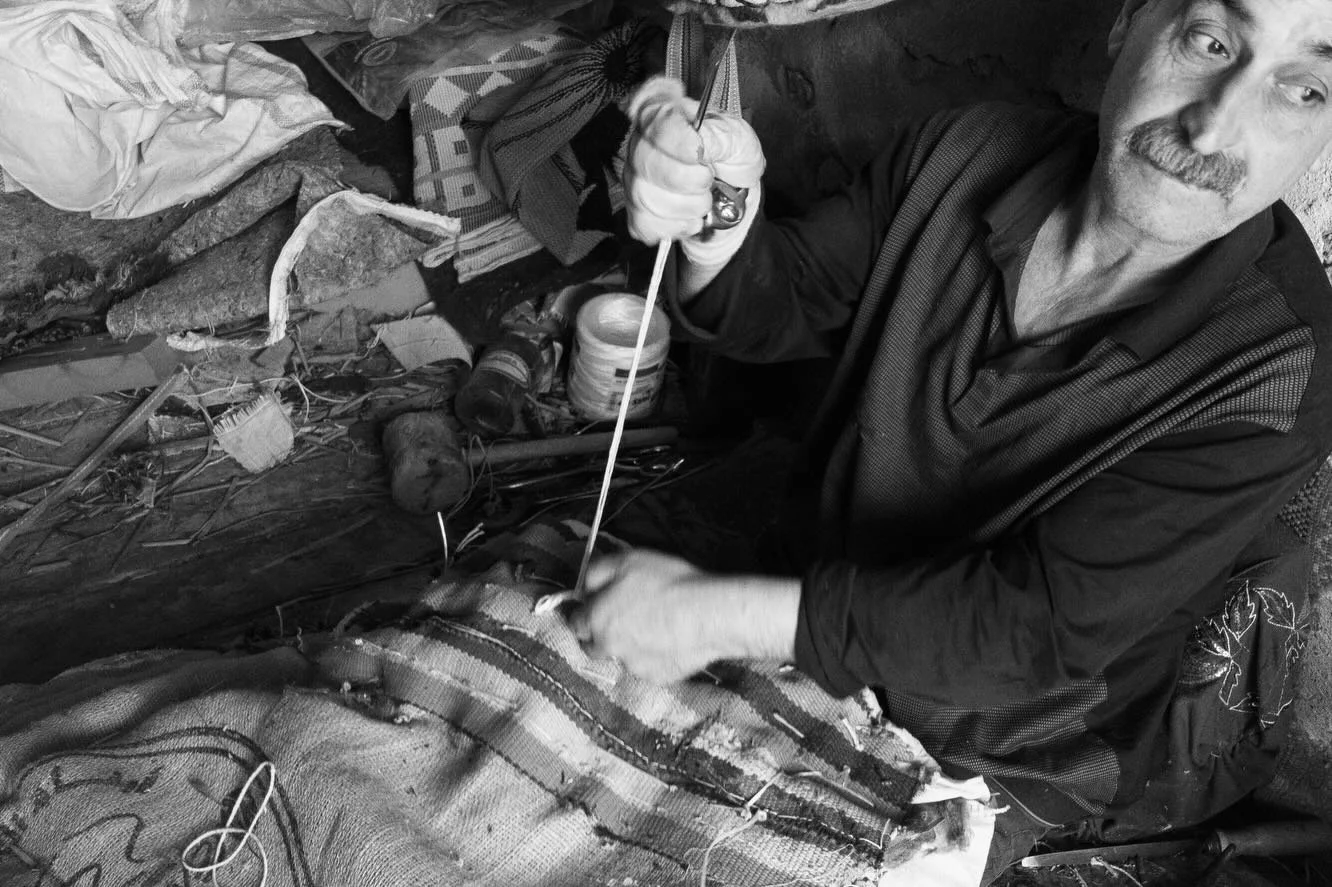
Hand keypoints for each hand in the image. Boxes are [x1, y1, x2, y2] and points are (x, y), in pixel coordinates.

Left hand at [568, 549, 799, 683]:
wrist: (708, 614)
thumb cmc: (667, 583)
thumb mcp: (627, 561)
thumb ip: (596, 572)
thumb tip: (584, 583)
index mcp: (597, 620)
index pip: (576, 623)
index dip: (586, 613)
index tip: (597, 606)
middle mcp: (609, 649)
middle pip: (595, 646)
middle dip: (603, 634)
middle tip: (626, 616)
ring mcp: (634, 666)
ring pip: (623, 656)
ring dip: (631, 645)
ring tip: (656, 625)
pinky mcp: (658, 678)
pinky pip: (649, 666)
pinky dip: (654, 655)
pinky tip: (671, 638)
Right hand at [623, 77, 764, 264]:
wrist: (733, 191)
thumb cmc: (731, 156)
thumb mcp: (738, 138)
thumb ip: (720, 136)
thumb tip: (700, 142)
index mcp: (665, 111)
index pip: (651, 113)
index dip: (674, 136)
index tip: (699, 151)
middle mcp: (642, 141)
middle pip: (644, 158)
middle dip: (684, 178)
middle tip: (708, 179)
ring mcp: (635, 175)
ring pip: (642, 194)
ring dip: (682, 205)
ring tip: (704, 201)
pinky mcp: (637, 208)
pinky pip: (643, 222)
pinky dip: (674, 227)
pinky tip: (691, 219)